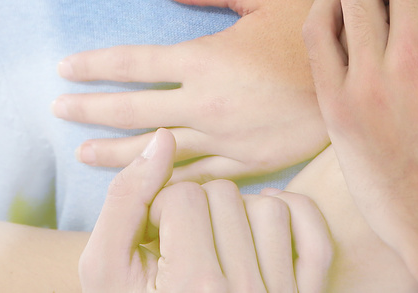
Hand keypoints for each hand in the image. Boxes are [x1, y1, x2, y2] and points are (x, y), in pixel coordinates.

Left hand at [56, 0, 324, 181]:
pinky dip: (164, 182)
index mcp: (206, 58)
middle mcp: (208, 103)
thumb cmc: (311, 26)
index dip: (93, 66)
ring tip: (82, 155)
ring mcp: (228, 138)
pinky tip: (142, 184)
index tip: (63, 68)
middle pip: (134, 111)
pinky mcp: (250, 163)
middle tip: (57, 111)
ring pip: (158, 150)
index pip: (134, 63)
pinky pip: (197, 177)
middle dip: (90, 111)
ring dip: (114, 154)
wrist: (365, 74)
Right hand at [80, 128, 333, 292]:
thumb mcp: (104, 266)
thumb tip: (164, 138)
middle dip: (197, 209)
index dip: (160, 207)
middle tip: (181, 244)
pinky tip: (257, 234)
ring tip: (214, 244)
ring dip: (239, 215)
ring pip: (269, 207)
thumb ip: (125, 199)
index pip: (184, 196)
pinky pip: (312, 231)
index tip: (152, 240)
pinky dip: (291, 218)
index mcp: (193, 286)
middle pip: (226, 195)